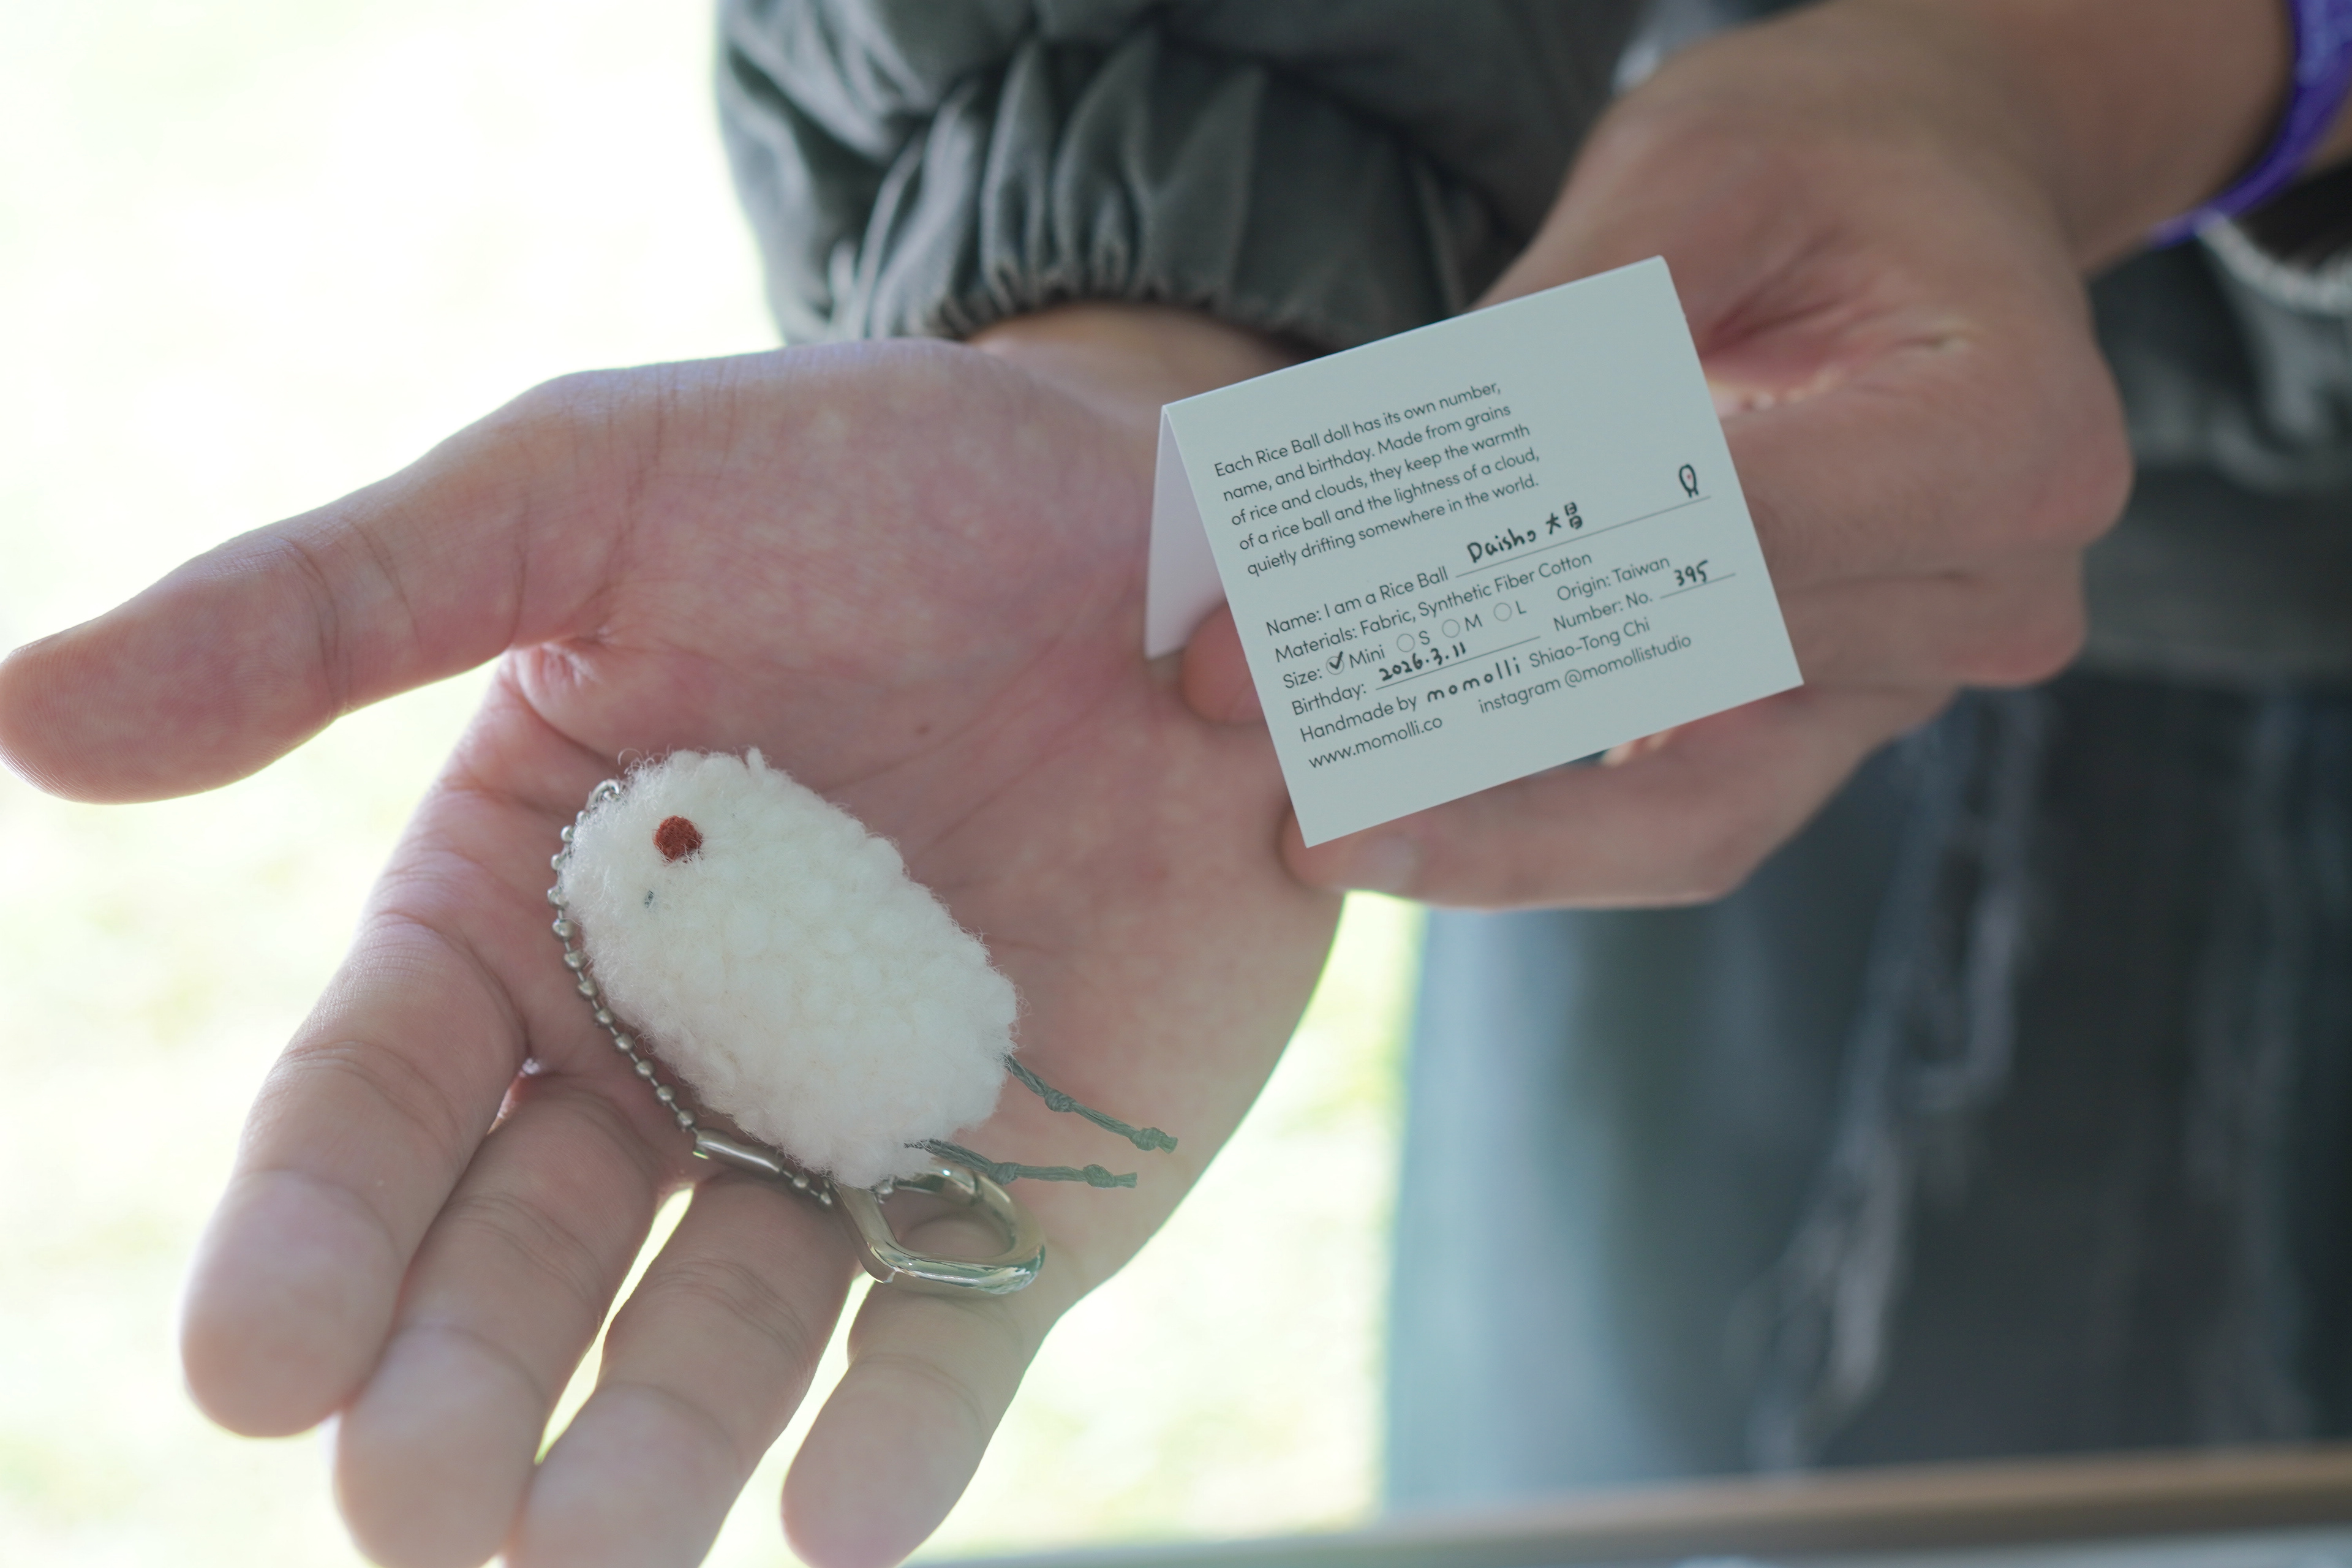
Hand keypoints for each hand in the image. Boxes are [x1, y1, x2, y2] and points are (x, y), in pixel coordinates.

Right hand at [0, 313, 1335, 1567]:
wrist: (1147, 518)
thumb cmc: (856, 478)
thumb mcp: (583, 491)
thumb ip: (329, 604)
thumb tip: (29, 717)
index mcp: (522, 915)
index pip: (377, 1104)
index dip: (312, 1235)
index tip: (253, 1369)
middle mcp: (671, 1055)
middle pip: (531, 1258)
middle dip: (461, 1387)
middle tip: (420, 1502)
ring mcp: (852, 1132)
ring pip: (726, 1337)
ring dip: (655, 1457)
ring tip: (594, 1551)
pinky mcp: (1035, 1176)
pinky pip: (955, 1331)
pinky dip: (901, 1429)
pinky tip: (842, 1513)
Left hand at [1188, 0, 2164, 905]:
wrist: (1935, 191)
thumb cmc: (1827, 159)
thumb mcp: (1695, 175)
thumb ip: (1564, 330)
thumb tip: (1389, 487)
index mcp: (2006, 440)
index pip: (1708, 542)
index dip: (1489, 588)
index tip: (1295, 631)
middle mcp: (1991, 594)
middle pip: (1682, 690)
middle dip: (1454, 725)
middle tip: (1258, 743)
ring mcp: (1920, 680)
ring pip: (1683, 817)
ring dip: (1486, 819)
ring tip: (1307, 821)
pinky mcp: (1838, 721)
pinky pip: (1688, 824)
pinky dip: (1543, 832)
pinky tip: (1398, 823)